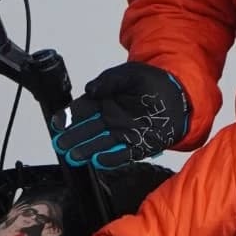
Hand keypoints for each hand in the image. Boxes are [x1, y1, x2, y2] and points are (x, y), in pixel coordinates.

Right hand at [51, 62, 188, 169]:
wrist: (178, 95)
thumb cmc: (151, 82)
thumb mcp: (128, 74)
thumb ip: (108, 81)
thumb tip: (89, 90)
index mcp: (104, 101)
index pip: (81, 110)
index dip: (67, 117)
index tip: (57, 122)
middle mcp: (110, 120)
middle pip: (86, 130)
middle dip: (72, 138)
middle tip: (60, 144)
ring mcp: (122, 134)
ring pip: (100, 144)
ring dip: (86, 151)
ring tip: (73, 156)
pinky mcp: (137, 145)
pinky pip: (122, 155)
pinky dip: (111, 159)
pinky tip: (99, 160)